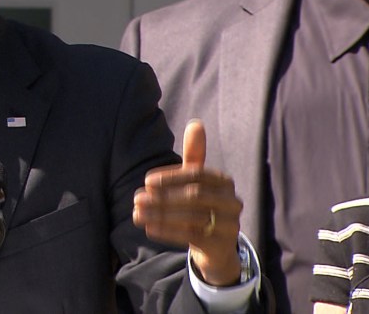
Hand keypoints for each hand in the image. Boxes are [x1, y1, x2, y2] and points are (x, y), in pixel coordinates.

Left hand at [133, 119, 242, 285]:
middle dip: (163, 197)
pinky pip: (192, 235)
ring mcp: (230, 224)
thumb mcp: (197, 180)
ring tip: (138, 213)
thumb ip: (195, 154)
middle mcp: (231, 201)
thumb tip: (195, 123)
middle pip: (195, 195)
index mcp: (224, 181)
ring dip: (161, 215)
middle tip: (137, 198)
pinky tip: (148, 228)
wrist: (216, 245)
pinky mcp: (222, 244)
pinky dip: (168, 231)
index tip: (146, 181)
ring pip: (192, 216)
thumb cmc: (201, 205)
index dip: (171, 177)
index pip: (196, 174)